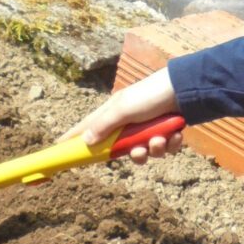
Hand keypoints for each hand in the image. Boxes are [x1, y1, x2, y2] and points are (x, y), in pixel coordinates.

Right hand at [60, 68, 182, 163]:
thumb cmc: (150, 95)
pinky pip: (163, 149)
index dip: (74, 138)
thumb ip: (104, 125)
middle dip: (133, 153)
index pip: (87, 128)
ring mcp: (147, 128)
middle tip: (138, 149)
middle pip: (120, 150)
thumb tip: (86, 142)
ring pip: (144, 152)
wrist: (185, 90)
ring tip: (161, 139)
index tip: (58, 148)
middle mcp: (128, 122)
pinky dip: (170, 144)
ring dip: (154, 149)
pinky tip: (175, 135)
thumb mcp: (123, 109)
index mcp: (113, 113)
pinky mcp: (165, 132)